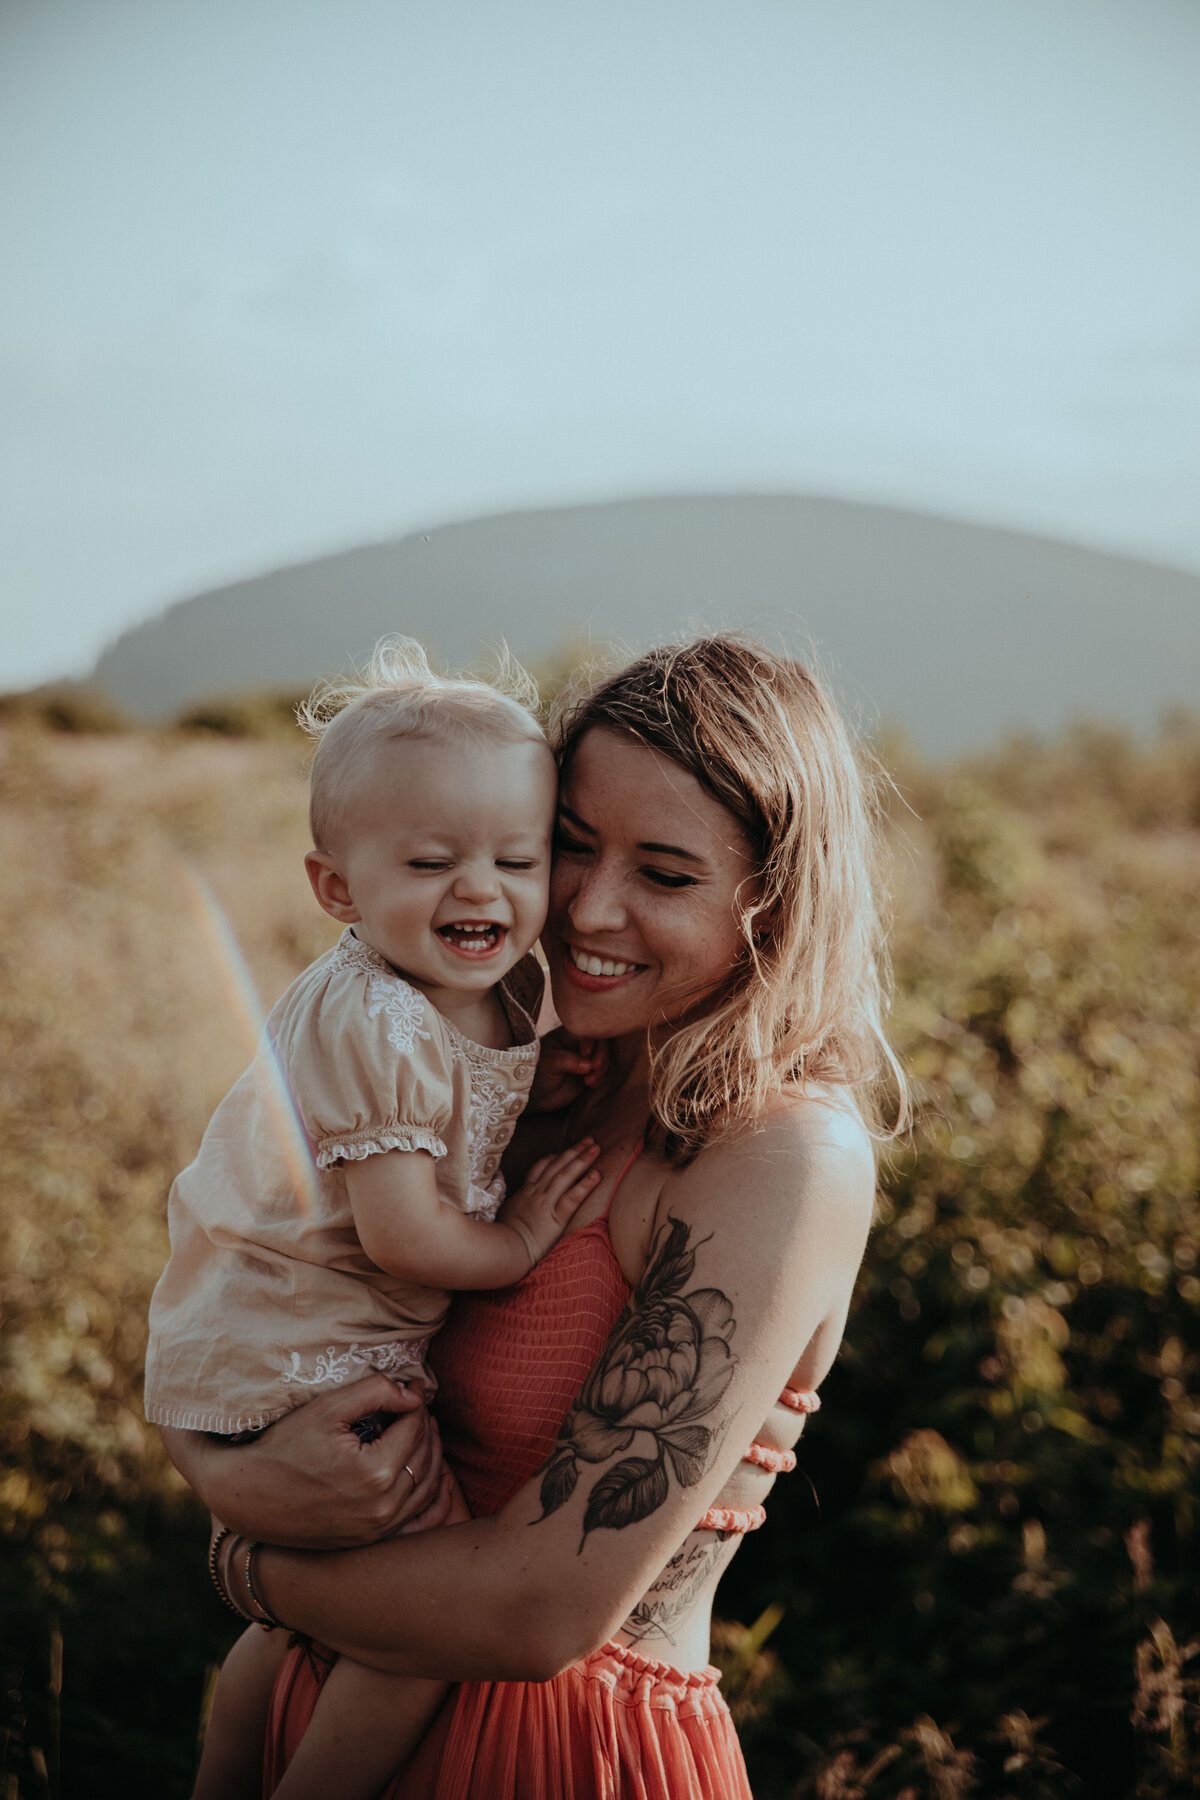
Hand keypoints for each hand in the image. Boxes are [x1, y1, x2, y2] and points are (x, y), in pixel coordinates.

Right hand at [162, 1373, 445, 1546]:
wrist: (250, 1497)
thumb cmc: (286, 1446)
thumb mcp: (328, 1408)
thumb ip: (377, 1392)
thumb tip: (415, 1393)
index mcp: (375, 1472)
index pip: (416, 1428)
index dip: (416, 1401)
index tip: (411, 1386)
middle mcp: (382, 1507)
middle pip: (426, 1456)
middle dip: (427, 1426)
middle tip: (416, 1405)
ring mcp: (378, 1530)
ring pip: (428, 1487)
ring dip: (433, 1455)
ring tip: (422, 1430)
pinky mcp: (371, 1541)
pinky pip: (419, 1519)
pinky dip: (434, 1496)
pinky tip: (437, 1476)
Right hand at [498, 1138, 601, 1264]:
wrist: (502, 1249)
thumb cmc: (501, 1236)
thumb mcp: (505, 1214)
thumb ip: (513, 1204)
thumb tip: (513, 1203)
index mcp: (525, 1192)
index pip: (540, 1167)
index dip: (554, 1157)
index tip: (565, 1151)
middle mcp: (536, 1193)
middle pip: (557, 1165)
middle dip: (574, 1151)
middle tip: (589, 1139)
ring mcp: (545, 1203)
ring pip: (566, 1175)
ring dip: (582, 1160)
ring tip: (596, 1148)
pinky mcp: (555, 1218)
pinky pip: (572, 1198)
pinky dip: (585, 1185)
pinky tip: (597, 1175)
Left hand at [529, 1029, 606, 1110]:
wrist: (536, 1095)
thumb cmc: (536, 1072)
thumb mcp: (548, 1063)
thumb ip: (566, 1061)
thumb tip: (588, 1065)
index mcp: (566, 1034)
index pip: (584, 1030)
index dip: (589, 1039)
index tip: (586, 1053)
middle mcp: (579, 1043)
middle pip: (599, 1041)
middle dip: (601, 1054)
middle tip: (595, 1067)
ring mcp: (586, 1058)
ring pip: (603, 1057)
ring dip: (601, 1069)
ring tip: (589, 1081)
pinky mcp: (590, 1072)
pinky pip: (602, 1072)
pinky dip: (600, 1078)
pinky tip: (590, 1084)